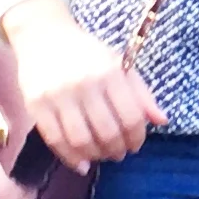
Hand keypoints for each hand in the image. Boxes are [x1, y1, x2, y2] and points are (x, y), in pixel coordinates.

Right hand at [0, 0, 165, 167]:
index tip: (136, 145)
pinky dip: (70, 158)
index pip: (131, 116)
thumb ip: (141, 93)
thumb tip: (162, 121)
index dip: (136, 138)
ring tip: (100, 155)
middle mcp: (84, 83)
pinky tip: (81, 163)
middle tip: (118, 153)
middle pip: (107, 132)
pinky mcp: (36, 104)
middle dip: (117, 150)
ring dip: (95, 155)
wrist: (43, 35)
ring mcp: (58, 95)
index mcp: (109, 72)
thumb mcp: (119, 64)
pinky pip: (55, 140)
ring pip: (81, 140)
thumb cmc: (87, 53)